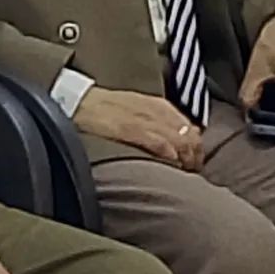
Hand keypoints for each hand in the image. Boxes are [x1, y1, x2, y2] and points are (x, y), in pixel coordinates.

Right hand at [74, 87, 203, 170]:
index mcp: (156, 104)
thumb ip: (158, 120)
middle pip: (187, 133)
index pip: (188, 125)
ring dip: (185, 157)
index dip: (195, 145)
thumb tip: (183, 135)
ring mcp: (142, 118)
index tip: (195, 161)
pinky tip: (173, 162)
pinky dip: (168, 151)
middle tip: (193, 170)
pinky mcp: (130, 128)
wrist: (79, 101)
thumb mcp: (136, 108)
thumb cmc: (106, 108)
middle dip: (194, 153)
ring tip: (185, 172)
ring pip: (177, 137)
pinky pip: (157, 140)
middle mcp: (153, 110)